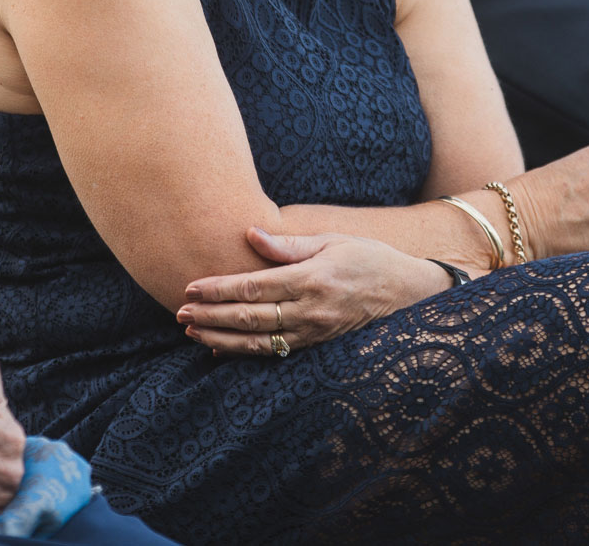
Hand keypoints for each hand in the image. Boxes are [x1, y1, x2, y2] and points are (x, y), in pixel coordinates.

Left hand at [176, 227, 448, 356]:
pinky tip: (219, 347)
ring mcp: (313, 333)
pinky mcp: (316, 346)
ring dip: (220, 337)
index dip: (220, 289)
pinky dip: (244, 352)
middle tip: (179, 312)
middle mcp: (310, 310)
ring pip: (258, 341)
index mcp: (312, 279)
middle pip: (250, 317)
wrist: (409, 294)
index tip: (191, 287)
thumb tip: (250, 234)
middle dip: (211, 315)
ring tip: (191, 331)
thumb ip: (289, 244)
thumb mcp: (334, 240)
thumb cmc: (370, 258)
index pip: (255, 286)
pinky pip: (274, 352)